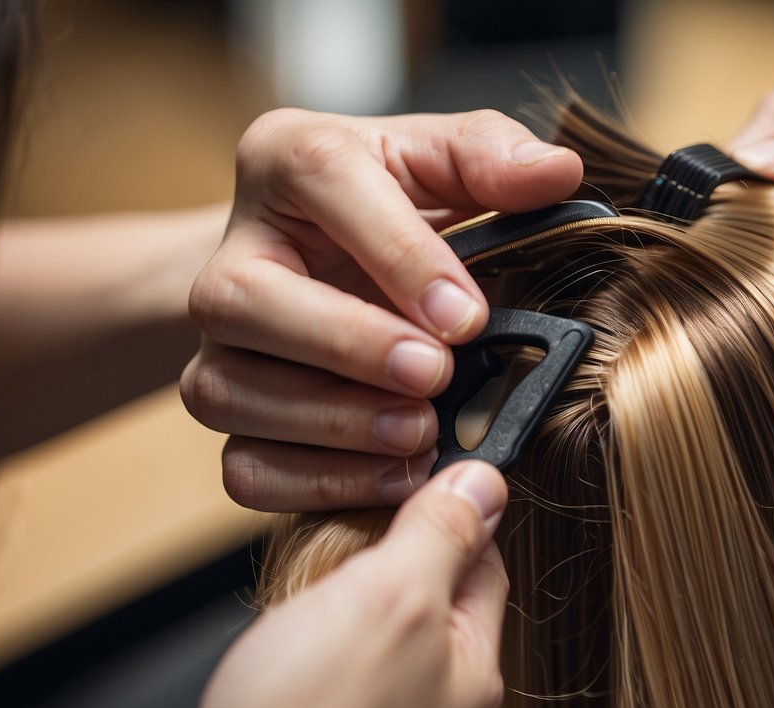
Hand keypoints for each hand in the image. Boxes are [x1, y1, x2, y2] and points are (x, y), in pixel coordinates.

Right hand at [150, 461, 508, 707]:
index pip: (485, 567)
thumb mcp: (386, 593)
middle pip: (441, 615)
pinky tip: (300, 677)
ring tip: (313, 618)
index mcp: (474, 673)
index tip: (411, 494)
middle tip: (345, 556)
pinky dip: (334, 679)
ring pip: (398, 661)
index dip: (449, 519)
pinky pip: (360, 706)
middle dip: (398, 575)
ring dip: (363, 627)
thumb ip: (440, 535)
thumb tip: (485, 483)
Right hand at [181, 109, 581, 509]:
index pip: (324, 183)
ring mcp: (216, 342)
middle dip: (346, 345)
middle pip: (243, 301)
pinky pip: (244, 466)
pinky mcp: (226, 409)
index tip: (467, 317)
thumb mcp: (446, 162)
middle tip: (435, 376)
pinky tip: (395, 474)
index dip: (398, 254)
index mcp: (287, 159)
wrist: (336, 264)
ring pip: (227, 392)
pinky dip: (317, 482)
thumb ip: (493, 158)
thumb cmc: (400, 208)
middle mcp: (231, 250)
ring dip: (331, 424)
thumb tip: (557, 172)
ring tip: (420, 433)